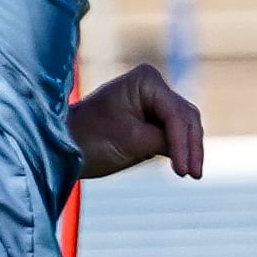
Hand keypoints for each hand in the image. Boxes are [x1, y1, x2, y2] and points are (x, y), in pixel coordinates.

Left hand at [68, 63, 205, 181]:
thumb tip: (189, 149)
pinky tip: (185, 167)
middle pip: (185, 117)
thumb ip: (166, 142)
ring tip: (192, 174)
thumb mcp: (133, 143)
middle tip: (194, 175)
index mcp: (146, 80)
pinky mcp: (149, 115)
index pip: (175, 115)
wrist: (62, 144)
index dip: (182, 144)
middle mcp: (152, 83)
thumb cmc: (90, 140)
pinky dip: (179, 147)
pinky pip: (173, 130)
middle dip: (191, 146)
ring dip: (188, 148)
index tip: (184, 172)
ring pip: (183, 124)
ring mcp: (152, 98)